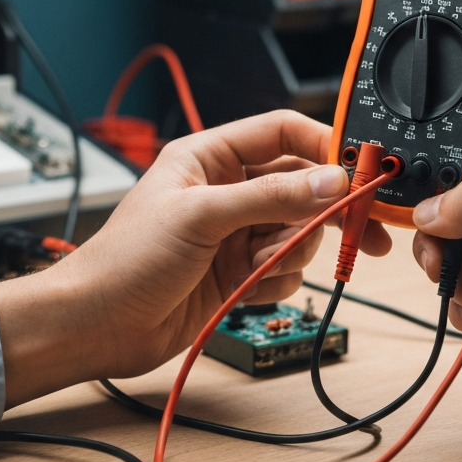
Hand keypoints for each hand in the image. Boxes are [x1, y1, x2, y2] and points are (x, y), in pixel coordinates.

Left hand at [0, 110, 390, 405]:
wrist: (98, 327)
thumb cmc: (125, 261)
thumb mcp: (200, 216)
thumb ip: (270, 198)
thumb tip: (329, 182)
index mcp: (210, 158)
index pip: (282, 133)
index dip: (324, 146)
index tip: (359, 169)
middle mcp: (227, 192)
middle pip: (301, 187)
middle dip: (325, 210)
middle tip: (363, 230)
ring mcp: (234, 235)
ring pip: (298, 233)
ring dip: (291, 253)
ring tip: (258, 268)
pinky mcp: (239, 274)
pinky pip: (285, 270)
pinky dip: (276, 281)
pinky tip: (247, 288)